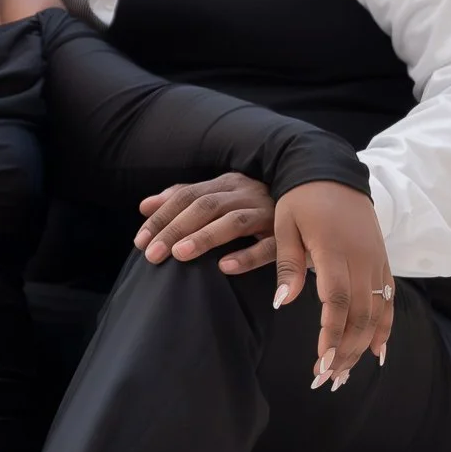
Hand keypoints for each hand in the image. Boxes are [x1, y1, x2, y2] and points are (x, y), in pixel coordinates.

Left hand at [134, 172, 276, 274]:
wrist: (311, 217)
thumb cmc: (257, 211)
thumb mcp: (221, 201)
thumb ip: (185, 200)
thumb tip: (144, 205)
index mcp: (228, 184)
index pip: (187, 196)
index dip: (162, 216)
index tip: (139, 240)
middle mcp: (247, 193)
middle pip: (205, 206)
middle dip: (175, 229)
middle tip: (151, 254)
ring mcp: (269, 213)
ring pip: (233, 221)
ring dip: (204, 238)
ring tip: (179, 255)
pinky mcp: (288, 237)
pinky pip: (268, 246)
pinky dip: (247, 256)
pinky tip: (224, 268)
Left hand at [270, 182, 393, 388]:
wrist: (333, 172)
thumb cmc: (302, 200)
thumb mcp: (285, 226)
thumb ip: (287, 265)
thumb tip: (282, 303)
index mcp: (334, 251)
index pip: (336, 301)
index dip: (330, 334)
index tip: (320, 363)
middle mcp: (362, 259)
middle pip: (359, 315)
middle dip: (344, 351)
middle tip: (326, 380)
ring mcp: (376, 262)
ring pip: (376, 312)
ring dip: (361, 346)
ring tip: (343, 374)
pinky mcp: (382, 262)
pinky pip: (389, 300)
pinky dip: (385, 328)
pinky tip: (377, 353)